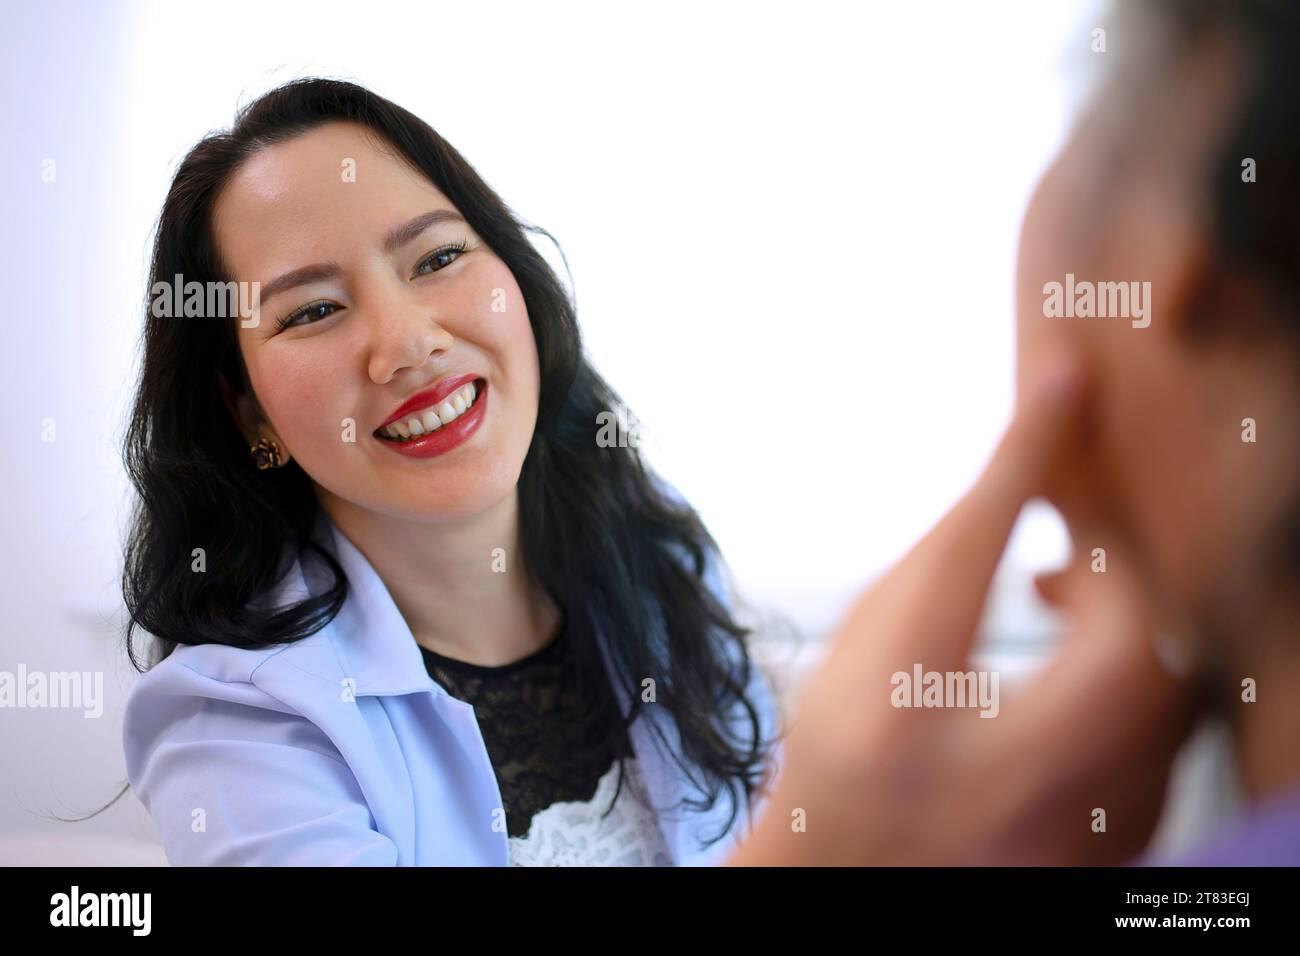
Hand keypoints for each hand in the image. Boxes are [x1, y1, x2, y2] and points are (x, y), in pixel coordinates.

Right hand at [728, 351, 1196, 864]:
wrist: (847, 870)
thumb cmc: (842, 751)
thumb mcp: (856, 650)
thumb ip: (939, 565)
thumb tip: (1027, 477)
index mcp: (888, 719)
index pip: (968, 556)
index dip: (1022, 455)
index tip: (1060, 377)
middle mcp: (981, 791)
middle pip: (1126, 650)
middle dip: (1118, 572)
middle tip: (1074, 542)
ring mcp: (1058, 840)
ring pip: (1164, 702)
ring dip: (1128, 625)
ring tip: (1064, 598)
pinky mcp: (1109, 854)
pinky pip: (1166, 745)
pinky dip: (1140, 685)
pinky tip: (1087, 665)